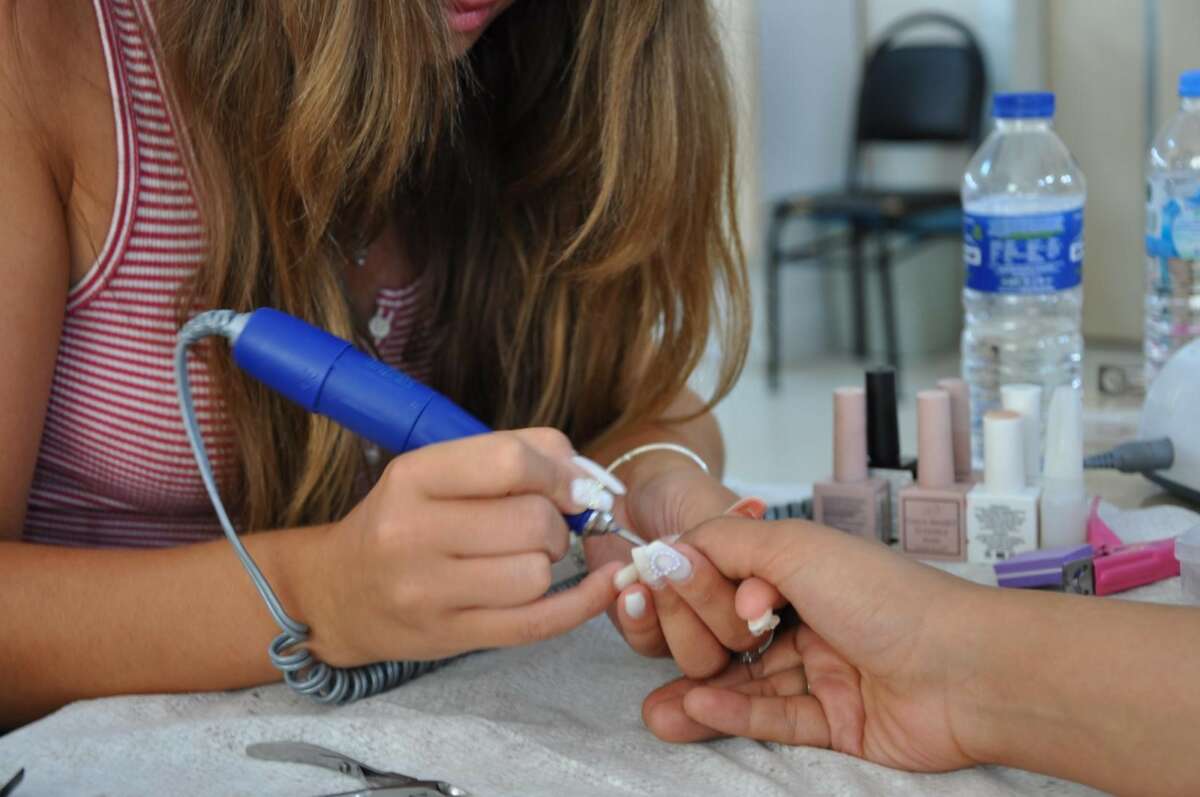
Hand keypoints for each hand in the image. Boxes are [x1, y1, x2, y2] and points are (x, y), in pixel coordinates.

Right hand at [302, 429, 621, 665]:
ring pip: (537, 574)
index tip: (572, 487)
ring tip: (527, 558)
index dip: (558, 473)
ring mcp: (426, 592)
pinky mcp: (448, 636)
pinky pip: (537, 623)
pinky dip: (582, 603)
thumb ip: (517, 453)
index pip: (509, 462)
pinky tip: (603, 586)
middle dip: (556, 523)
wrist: (338, 594)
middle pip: (532, 522)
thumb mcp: (438, 471)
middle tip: (541, 528)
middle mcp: (412, 533)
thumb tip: (587, 475)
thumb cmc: (403, 521)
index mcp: (412, 476)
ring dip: (549, 564)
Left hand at [585, 461, 780, 678]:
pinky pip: (647, 646)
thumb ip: (738, 547)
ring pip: (697, 659)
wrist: (634, 492)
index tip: (741, 592)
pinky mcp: (651, 633)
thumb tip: (764, 590)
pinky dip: (633, 617)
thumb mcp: (714, 509)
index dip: (756, 609)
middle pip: (736, 644)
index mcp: (763, 586)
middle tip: (673, 561)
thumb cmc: (683, 495)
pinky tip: (623, 587)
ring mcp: (694, 630)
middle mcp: (735, 616)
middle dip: (704, 602)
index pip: (771, 616)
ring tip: (645, 574)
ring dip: (669, 616)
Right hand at [642, 518, 987, 771]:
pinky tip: (696, 709)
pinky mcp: (837, 724)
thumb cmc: (886, 597)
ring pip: (749, 685)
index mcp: (805, 572)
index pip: (728, 582)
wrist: (965, 669)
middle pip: (734, 637)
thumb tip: (672, 546)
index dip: (691, 589)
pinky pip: (776, 719)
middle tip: (654, 647)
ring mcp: (826, 674)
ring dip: (701, 694)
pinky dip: (735, 715)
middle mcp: (813, 620)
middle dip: (690, 643)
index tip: (647, 594)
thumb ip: (728, 542)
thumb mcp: (797, 547)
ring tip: (655, 710)